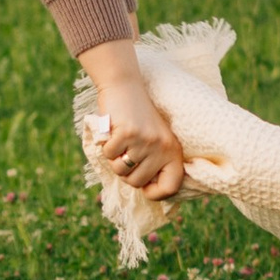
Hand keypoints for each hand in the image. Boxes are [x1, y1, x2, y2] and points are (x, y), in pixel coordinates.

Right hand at [78, 42, 189, 201]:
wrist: (126, 86)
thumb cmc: (137, 118)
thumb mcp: (154, 140)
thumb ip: (154, 164)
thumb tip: (147, 192)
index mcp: (173, 151)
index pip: (171, 187)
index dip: (154, 193)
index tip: (143, 186)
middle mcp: (163, 148)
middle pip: (137, 182)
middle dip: (125, 172)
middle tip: (125, 153)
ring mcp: (146, 141)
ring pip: (121, 171)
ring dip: (114, 160)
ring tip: (120, 142)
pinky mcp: (128, 133)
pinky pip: (109, 155)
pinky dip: (106, 146)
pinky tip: (113, 132)